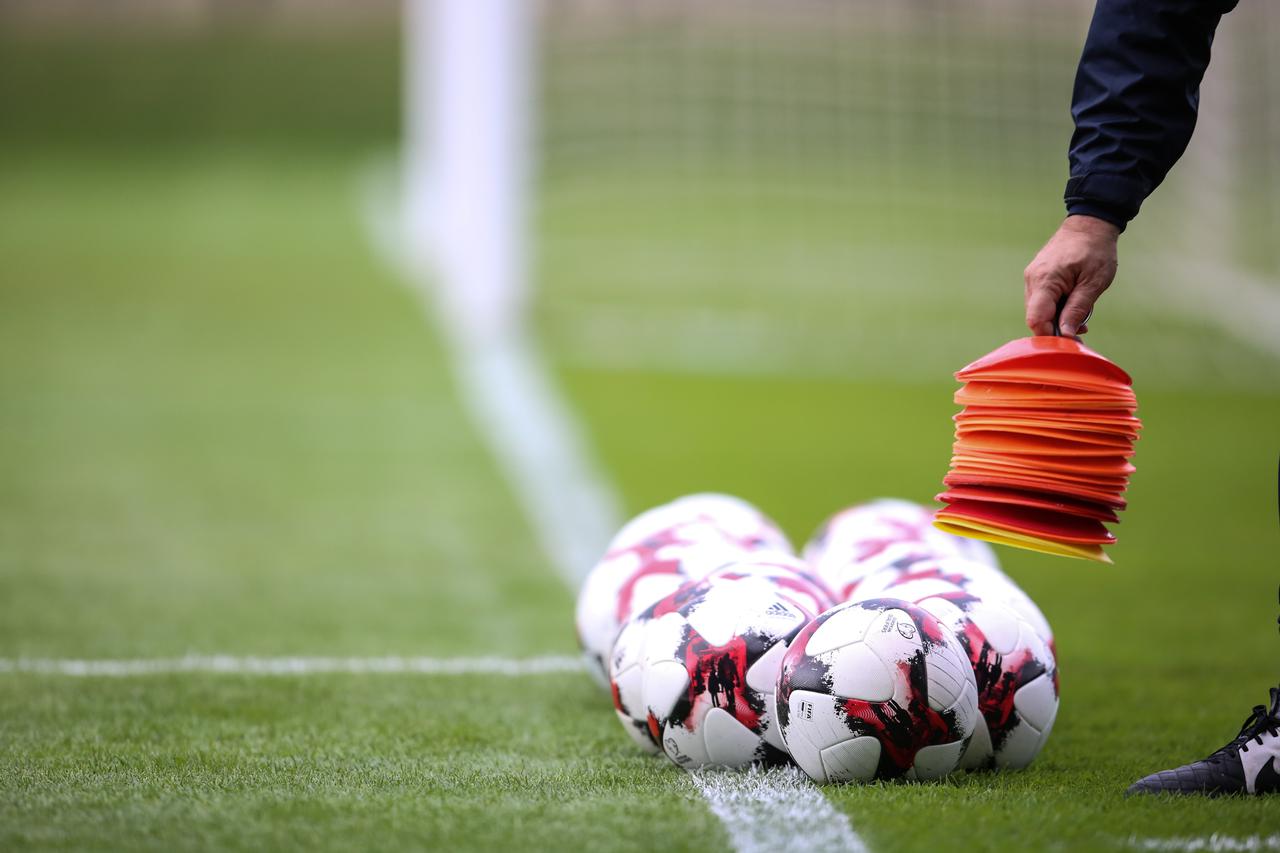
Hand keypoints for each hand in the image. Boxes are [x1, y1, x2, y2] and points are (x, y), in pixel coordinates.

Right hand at [1023, 215, 1119, 336]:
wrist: (1089, 224)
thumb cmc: (1095, 250)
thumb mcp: (1093, 283)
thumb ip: (1077, 310)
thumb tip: (1066, 334)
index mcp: (1045, 281)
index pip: (1036, 319)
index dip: (1051, 336)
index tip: (1070, 343)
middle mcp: (1032, 280)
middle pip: (1036, 317)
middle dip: (1056, 328)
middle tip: (1082, 331)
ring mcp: (1032, 277)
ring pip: (1038, 310)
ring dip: (1057, 318)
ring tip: (1081, 315)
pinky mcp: (1037, 276)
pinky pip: (1041, 300)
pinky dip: (1055, 307)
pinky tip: (1072, 304)